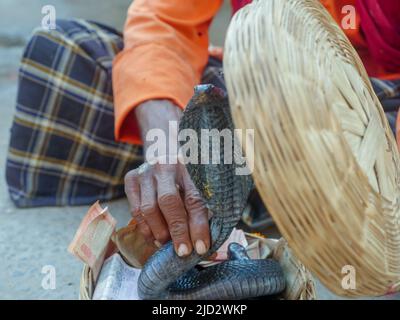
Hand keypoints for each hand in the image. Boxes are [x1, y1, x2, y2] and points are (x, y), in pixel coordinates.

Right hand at [124, 100, 210, 256]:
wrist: (165, 149)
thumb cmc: (190, 174)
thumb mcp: (202, 183)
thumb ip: (207, 210)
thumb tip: (209, 248)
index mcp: (191, 165)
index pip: (195, 198)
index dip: (199, 226)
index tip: (202, 247)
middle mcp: (166, 165)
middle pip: (169, 201)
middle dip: (177, 231)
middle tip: (183, 251)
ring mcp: (146, 172)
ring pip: (148, 208)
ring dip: (160, 232)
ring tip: (168, 245)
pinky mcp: (131, 179)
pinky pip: (135, 211)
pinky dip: (146, 229)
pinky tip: (156, 237)